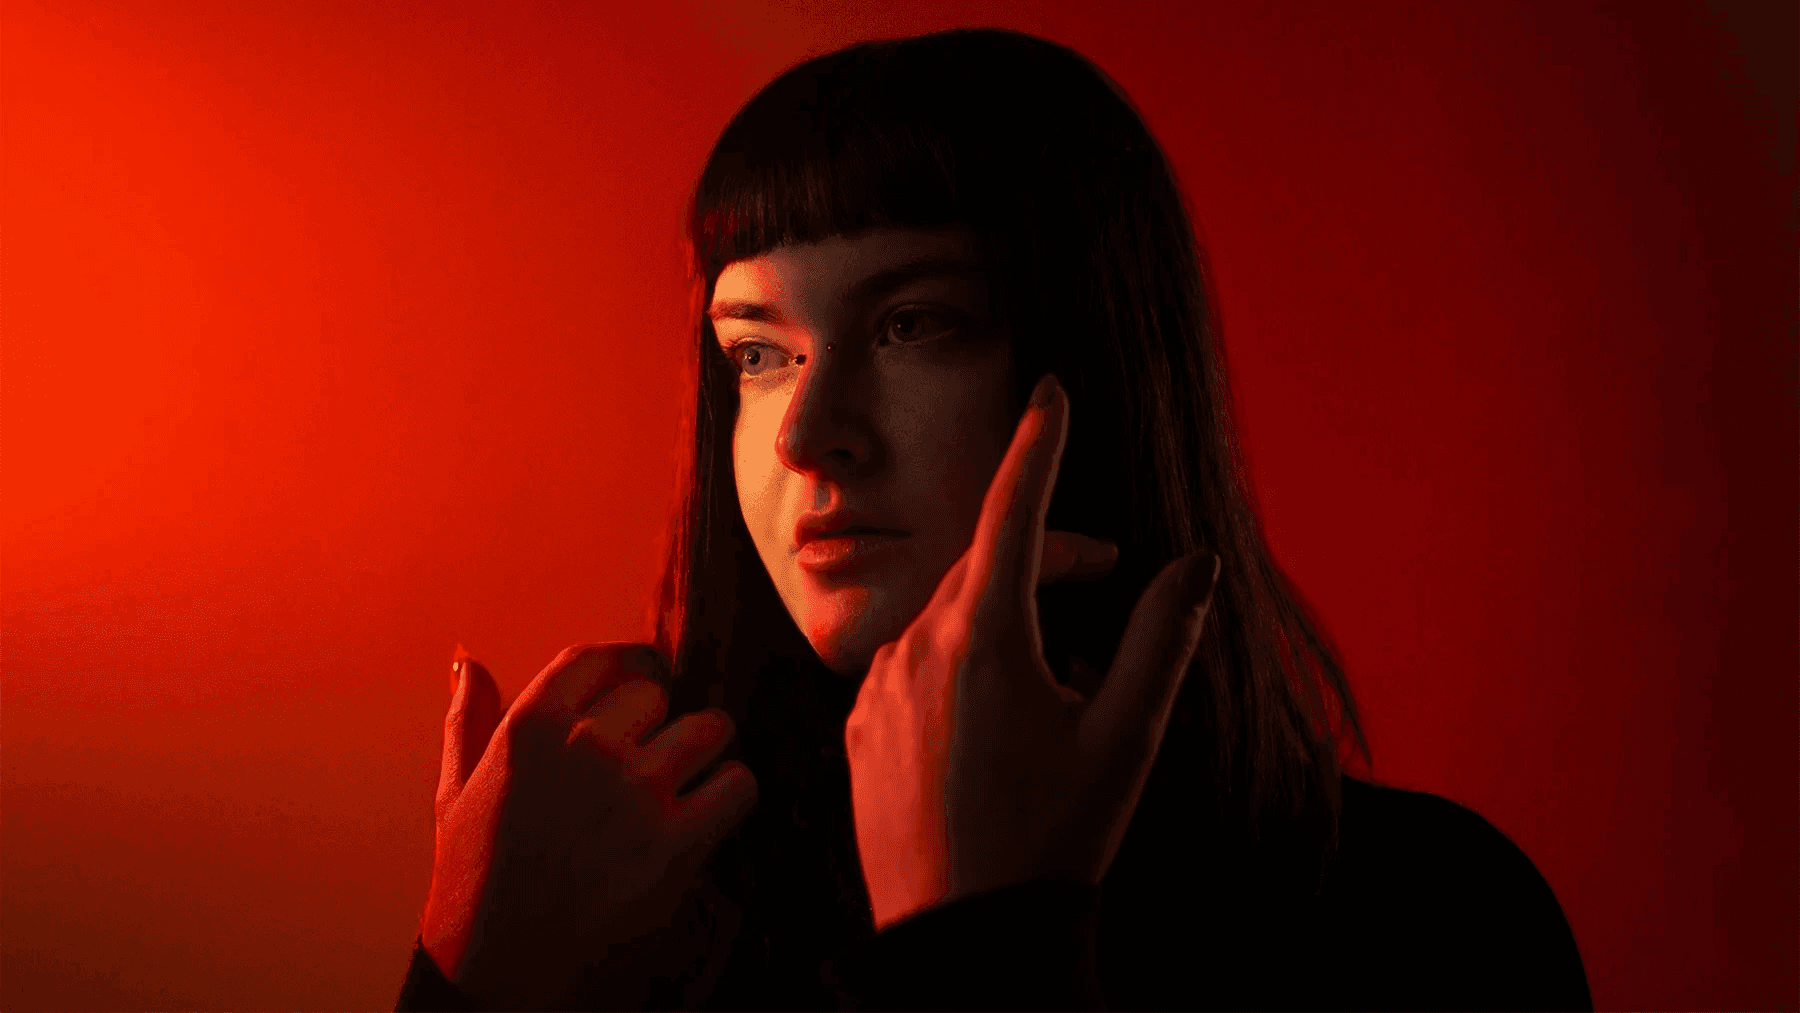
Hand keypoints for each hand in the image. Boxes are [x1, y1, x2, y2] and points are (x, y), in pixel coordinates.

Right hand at [420, 642, 757, 1009]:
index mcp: (530, 728)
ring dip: (706, 751)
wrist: (497, 967)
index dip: (627, 669)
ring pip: (710, 728)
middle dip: (660, 722)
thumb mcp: (455, 792)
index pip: (600, 658)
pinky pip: (738, 785)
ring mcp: (634, 793)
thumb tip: (467, 659)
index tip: (639, 689)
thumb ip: (468, 719)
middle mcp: (585, 748)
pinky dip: (732, 795)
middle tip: (651, 760)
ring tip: (687, 781)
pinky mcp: (675, 842)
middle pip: (658, 691)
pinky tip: (707, 813)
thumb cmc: (475, 878)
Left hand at [845, 373, 1220, 929]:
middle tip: (1107, 572)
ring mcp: (878, 692)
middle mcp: (917, 649)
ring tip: (1058, 678)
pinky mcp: (858, 734)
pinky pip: (913, 668)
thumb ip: (1163, 638)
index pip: (1015, 510)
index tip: (1049, 388)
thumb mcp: (1125, 738)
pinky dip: (958, 665)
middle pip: (987, 565)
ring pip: (947, 617)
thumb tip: (1195, 564)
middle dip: (1046, 555)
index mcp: (984, 638)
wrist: (965, 941)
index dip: (1039, 444)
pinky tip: (995, 720)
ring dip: (1004, 618)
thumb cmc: (1051, 840)